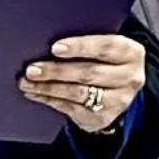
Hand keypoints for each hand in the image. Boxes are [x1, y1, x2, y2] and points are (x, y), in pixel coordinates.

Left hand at [20, 34, 145, 131]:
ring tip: (27, 82)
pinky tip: (35, 93)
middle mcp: (130, 78)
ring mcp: (118, 101)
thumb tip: (49, 41)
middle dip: (57, 70)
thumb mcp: (105, 48)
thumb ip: (87, 43)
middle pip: (90, 73)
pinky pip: (71, 109)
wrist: (118, 89)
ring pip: (78, 93)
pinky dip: (50, 100)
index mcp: (132, 53)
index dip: (81, 47)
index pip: (107, 47)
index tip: (56, 47)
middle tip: (32, 69)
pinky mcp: (103, 117)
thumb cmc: (104, 60)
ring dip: (49, 87)